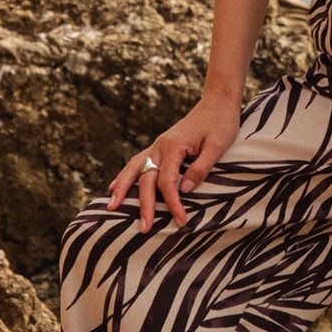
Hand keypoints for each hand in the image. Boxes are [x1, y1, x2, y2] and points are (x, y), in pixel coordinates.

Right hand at [106, 93, 242, 231]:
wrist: (217, 103)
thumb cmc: (220, 124)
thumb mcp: (217, 146)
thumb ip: (201, 167)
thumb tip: (185, 190)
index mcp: (173, 146)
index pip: (167, 181)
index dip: (172, 203)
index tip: (181, 220)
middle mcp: (160, 146)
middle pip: (147, 179)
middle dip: (144, 205)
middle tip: (144, 229)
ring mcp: (157, 146)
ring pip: (133, 169)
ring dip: (122, 188)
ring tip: (111, 207)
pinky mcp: (159, 147)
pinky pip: (137, 163)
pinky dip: (124, 175)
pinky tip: (114, 187)